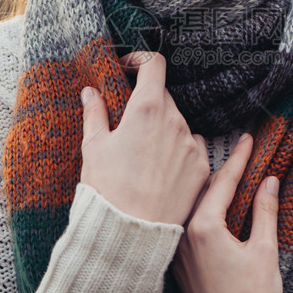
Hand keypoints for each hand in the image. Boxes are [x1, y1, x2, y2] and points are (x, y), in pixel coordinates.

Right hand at [79, 51, 209, 225]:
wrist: (131, 232)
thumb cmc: (107, 189)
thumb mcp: (94, 147)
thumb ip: (94, 113)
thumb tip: (90, 92)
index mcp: (146, 108)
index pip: (154, 64)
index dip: (140, 61)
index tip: (128, 69)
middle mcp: (175, 121)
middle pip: (164, 96)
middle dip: (146, 102)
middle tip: (127, 122)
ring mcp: (191, 145)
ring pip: (178, 122)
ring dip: (163, 127)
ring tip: (142, 155)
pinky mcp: (202, 168)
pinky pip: (193, 146)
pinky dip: (179, 149)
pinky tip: (161, 169)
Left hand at [173, 133, 282, 292]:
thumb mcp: (265, 251)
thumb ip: (265, 212)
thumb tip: (269, 181)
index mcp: (205, 229)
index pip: (222, 182)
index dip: (238, 159)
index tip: (248, 138)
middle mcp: (183, 238)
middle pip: (197, 191)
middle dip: (207, 165)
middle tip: (212, 139)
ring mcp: (176, 254)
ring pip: (185, 209)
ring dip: (195, 187)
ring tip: (200, 162)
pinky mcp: (176, 269)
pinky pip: (181, 229)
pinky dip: (191, 211)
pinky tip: (198, 205)